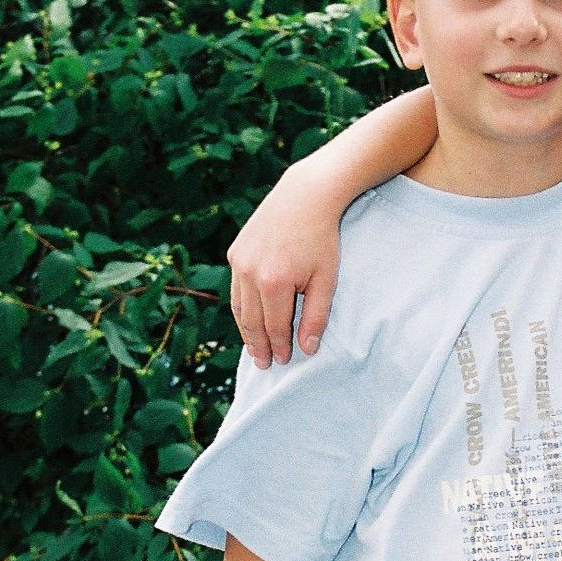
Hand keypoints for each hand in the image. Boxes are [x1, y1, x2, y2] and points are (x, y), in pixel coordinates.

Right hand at [227, 162, 345, 367]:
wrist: (305, 197)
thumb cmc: (322, 239)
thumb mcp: (326, 279)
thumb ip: (316, 317)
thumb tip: (306, 349)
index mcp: (274, 282)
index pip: (274, 327)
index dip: (279, 347)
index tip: (284, 361)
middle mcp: (250, 273)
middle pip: (252, 321)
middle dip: (259, 345)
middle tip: (264, 364)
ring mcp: (239, 261)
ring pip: (239, 307)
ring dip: (246, 330)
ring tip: (255, 348)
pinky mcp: (235, 252)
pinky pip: (236, 289)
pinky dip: (242, 308)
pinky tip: (250, 319)